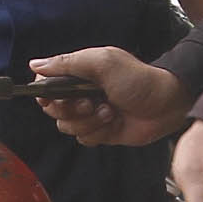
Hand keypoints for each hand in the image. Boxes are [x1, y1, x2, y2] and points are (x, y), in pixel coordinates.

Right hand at [28, 47, 190, 146]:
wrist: (167, 103)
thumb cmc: (138, 78)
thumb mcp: (102, 62)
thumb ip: (67, 63)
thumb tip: (35, 64)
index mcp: (79, 73)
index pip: (47, 85)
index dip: (45, 95)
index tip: (52, 98)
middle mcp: (82, 93)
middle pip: (54, 110)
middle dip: (71, 110)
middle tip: (90, 103)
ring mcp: (92, 114)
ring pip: (68, 127)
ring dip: (88, 122)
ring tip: (109, 111)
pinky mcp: (102, 131)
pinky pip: (85, 139)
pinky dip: (98, 132)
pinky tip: (114, 122)